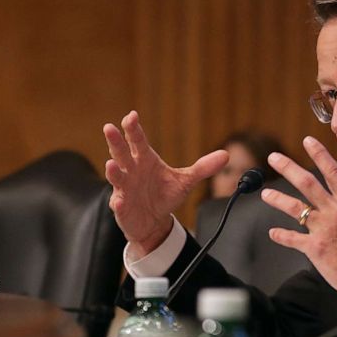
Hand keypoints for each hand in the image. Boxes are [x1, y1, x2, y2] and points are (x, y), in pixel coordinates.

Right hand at [103, 110, 227, 258]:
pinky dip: (118, 203)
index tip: (132, 116)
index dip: (134, 129)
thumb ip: (203, 168)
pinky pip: (119, 204)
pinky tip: (119, 202)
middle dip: (115, 141)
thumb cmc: (165, 195)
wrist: (154, 221)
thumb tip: (226, 155)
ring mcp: (124, 188)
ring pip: (116, 176)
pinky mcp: (122, 206)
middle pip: (121, 153)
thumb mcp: (185, 181)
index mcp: (145, 159)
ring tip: (111, 164)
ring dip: (112, 171)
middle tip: (109, 128)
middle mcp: (131, 170)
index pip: (138, 140)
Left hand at [261, 136, 336, 308]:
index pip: (332, 171)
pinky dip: (281, 235)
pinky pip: (292, 238)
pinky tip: (273, 233)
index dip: (318, 154)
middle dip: (287, 167)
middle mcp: (336, 211)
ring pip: (295, 207)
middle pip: (307, 182)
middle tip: (273, 158)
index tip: (307, 140)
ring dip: (277, 199)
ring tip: (266, 194)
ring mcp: (324, 229)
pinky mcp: (315, 248)